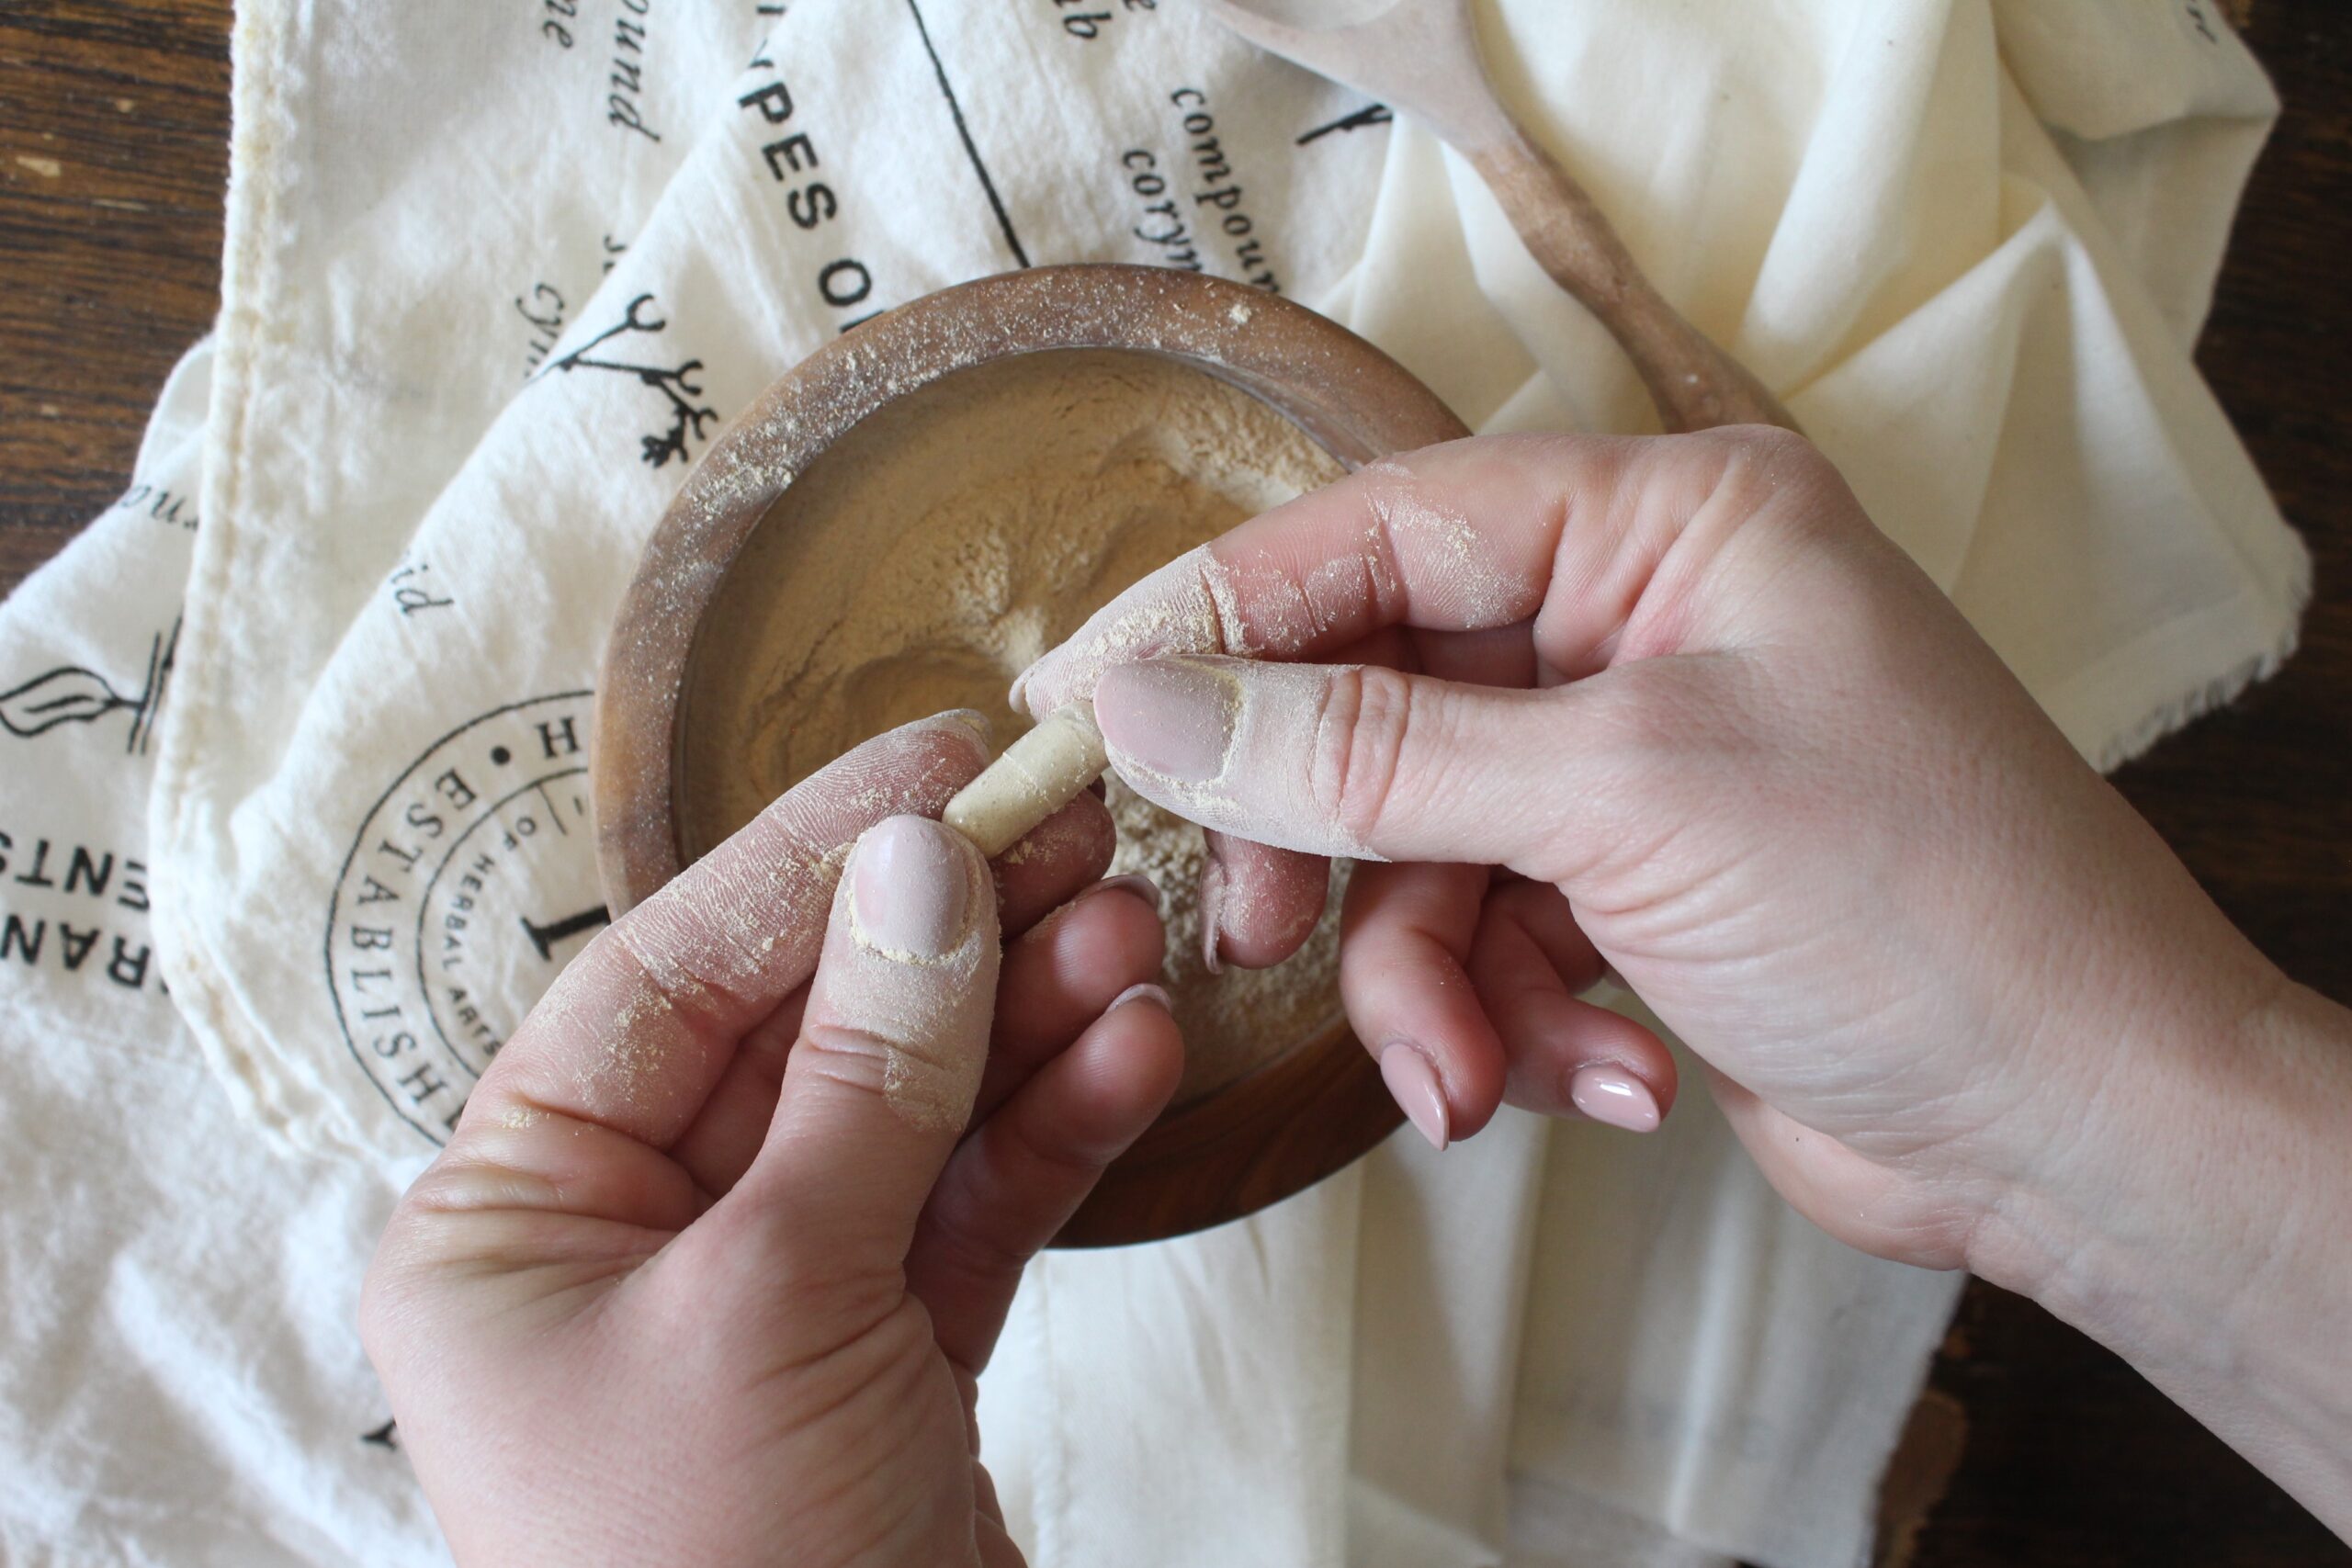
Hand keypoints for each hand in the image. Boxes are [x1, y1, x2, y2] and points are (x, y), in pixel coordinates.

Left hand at [361, 712, 1181, 1567]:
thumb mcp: (775, 1297)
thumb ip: (862, 1077)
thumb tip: (918, 870)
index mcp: (513, 1218)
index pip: (670, 977)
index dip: (813, 856)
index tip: (946, 761)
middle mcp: (628, 1246)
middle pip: (808, 1032)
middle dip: (948, 935)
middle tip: (1077, 829)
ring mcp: (766, 1300)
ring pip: (907, 1113)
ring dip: (1022, 1022)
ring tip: (1130, 932)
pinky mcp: (883, 1360)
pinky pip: (966, 1211)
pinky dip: (1049, 1135)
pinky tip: (1129, 1053)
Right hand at [1013, 430, 2283, 1268]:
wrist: (2081, 1125)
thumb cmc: (1915, 904)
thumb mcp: (1616, 799)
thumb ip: (1366, 751)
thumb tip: (1152, 703)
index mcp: (1667, 523)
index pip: (1381, 534)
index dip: (1219, 617)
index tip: (1081, 701)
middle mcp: (1643, 620)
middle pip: (1380, 697)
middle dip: (1332, 841)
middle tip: (1256, 930)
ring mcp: (1636, 759)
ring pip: (1421, 845)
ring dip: (1430, 976)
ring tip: (1472, 1071)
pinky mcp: (1633, 885)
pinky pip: (1489, 932)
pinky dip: (1512, 1017)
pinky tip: (1603, 1077)